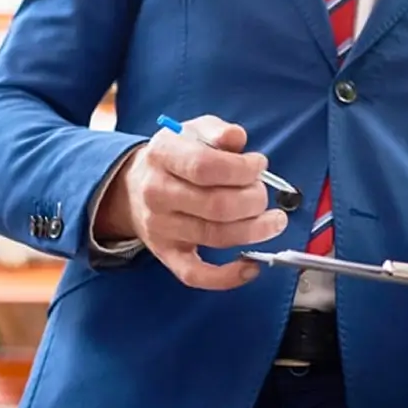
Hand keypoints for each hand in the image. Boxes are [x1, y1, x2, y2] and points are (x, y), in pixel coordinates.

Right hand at [97, 116, 286, 289]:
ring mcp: (161, 228)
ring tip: (273, 221)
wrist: (134, 188)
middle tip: (263, 193)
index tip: (259, 165)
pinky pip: (196, 274)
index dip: (241, 169)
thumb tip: (237, 139)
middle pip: (216, 205)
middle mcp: (157, 193)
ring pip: (215, 236)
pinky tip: (251, 267)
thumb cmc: (175, 157)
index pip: (205, 167)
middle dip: (253, 200)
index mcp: (163, 155)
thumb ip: (218, 131)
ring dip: (254, 230)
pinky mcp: (168, 254)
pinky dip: (227, 277)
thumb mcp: (192, 130)